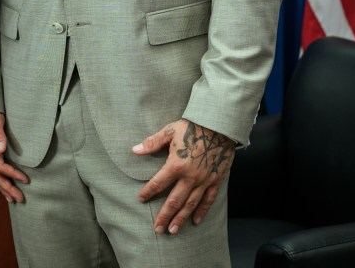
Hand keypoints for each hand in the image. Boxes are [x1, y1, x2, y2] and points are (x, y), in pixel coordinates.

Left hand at [133, 118, 234, 234]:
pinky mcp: (216, 180)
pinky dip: (202, 211)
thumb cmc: (192, 126)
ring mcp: (204, 180)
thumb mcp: (170, 131)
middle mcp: (190, 177)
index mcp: (176, 165)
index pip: (158, 183)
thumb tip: (134, 150)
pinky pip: (208, 200)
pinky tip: (195, 221)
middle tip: (157, 229)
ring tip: (173, 230)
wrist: (220, 125)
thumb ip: (152, 143)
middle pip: (174, 201)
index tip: (141, 199)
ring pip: (191, 204)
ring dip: (181, 218)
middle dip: (164, 216)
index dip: (148, 192)